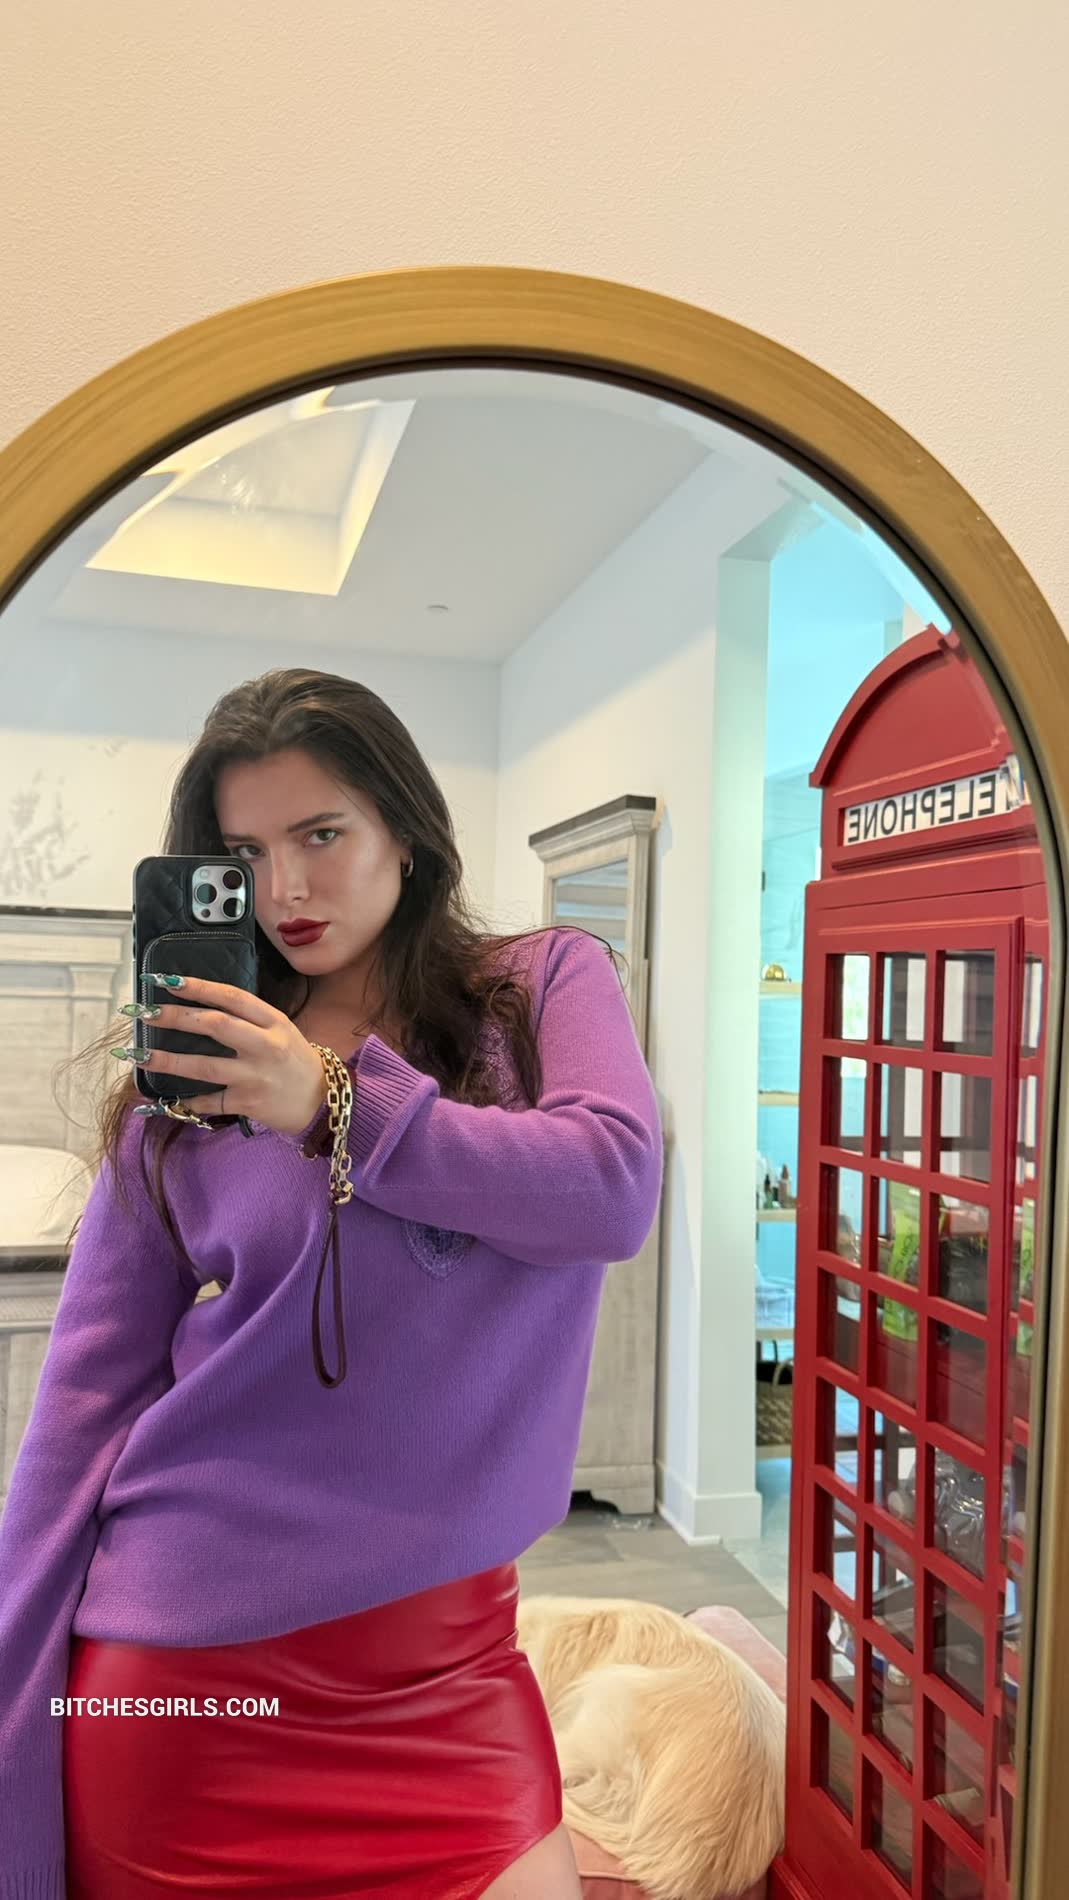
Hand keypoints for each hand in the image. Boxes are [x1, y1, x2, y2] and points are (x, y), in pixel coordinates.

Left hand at [126, 976, 327, 1135]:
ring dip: (167, 1061)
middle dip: (176, 1017)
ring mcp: (256, 1075)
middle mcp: (265, 1045)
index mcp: (273, 1021)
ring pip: (204, 1065)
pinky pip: (211, 1100)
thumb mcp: (280, 1030)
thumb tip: (200, 1006)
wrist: (322, 1101)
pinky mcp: (248, 1102)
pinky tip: (168, 1099)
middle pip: (214, 1025)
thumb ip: (248, 1019)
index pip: (231, 997)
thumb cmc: (295, 1061)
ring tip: (139, 1056)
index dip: (198, 987)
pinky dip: (189, 1100)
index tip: (166, 980)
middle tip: (146, 1012)